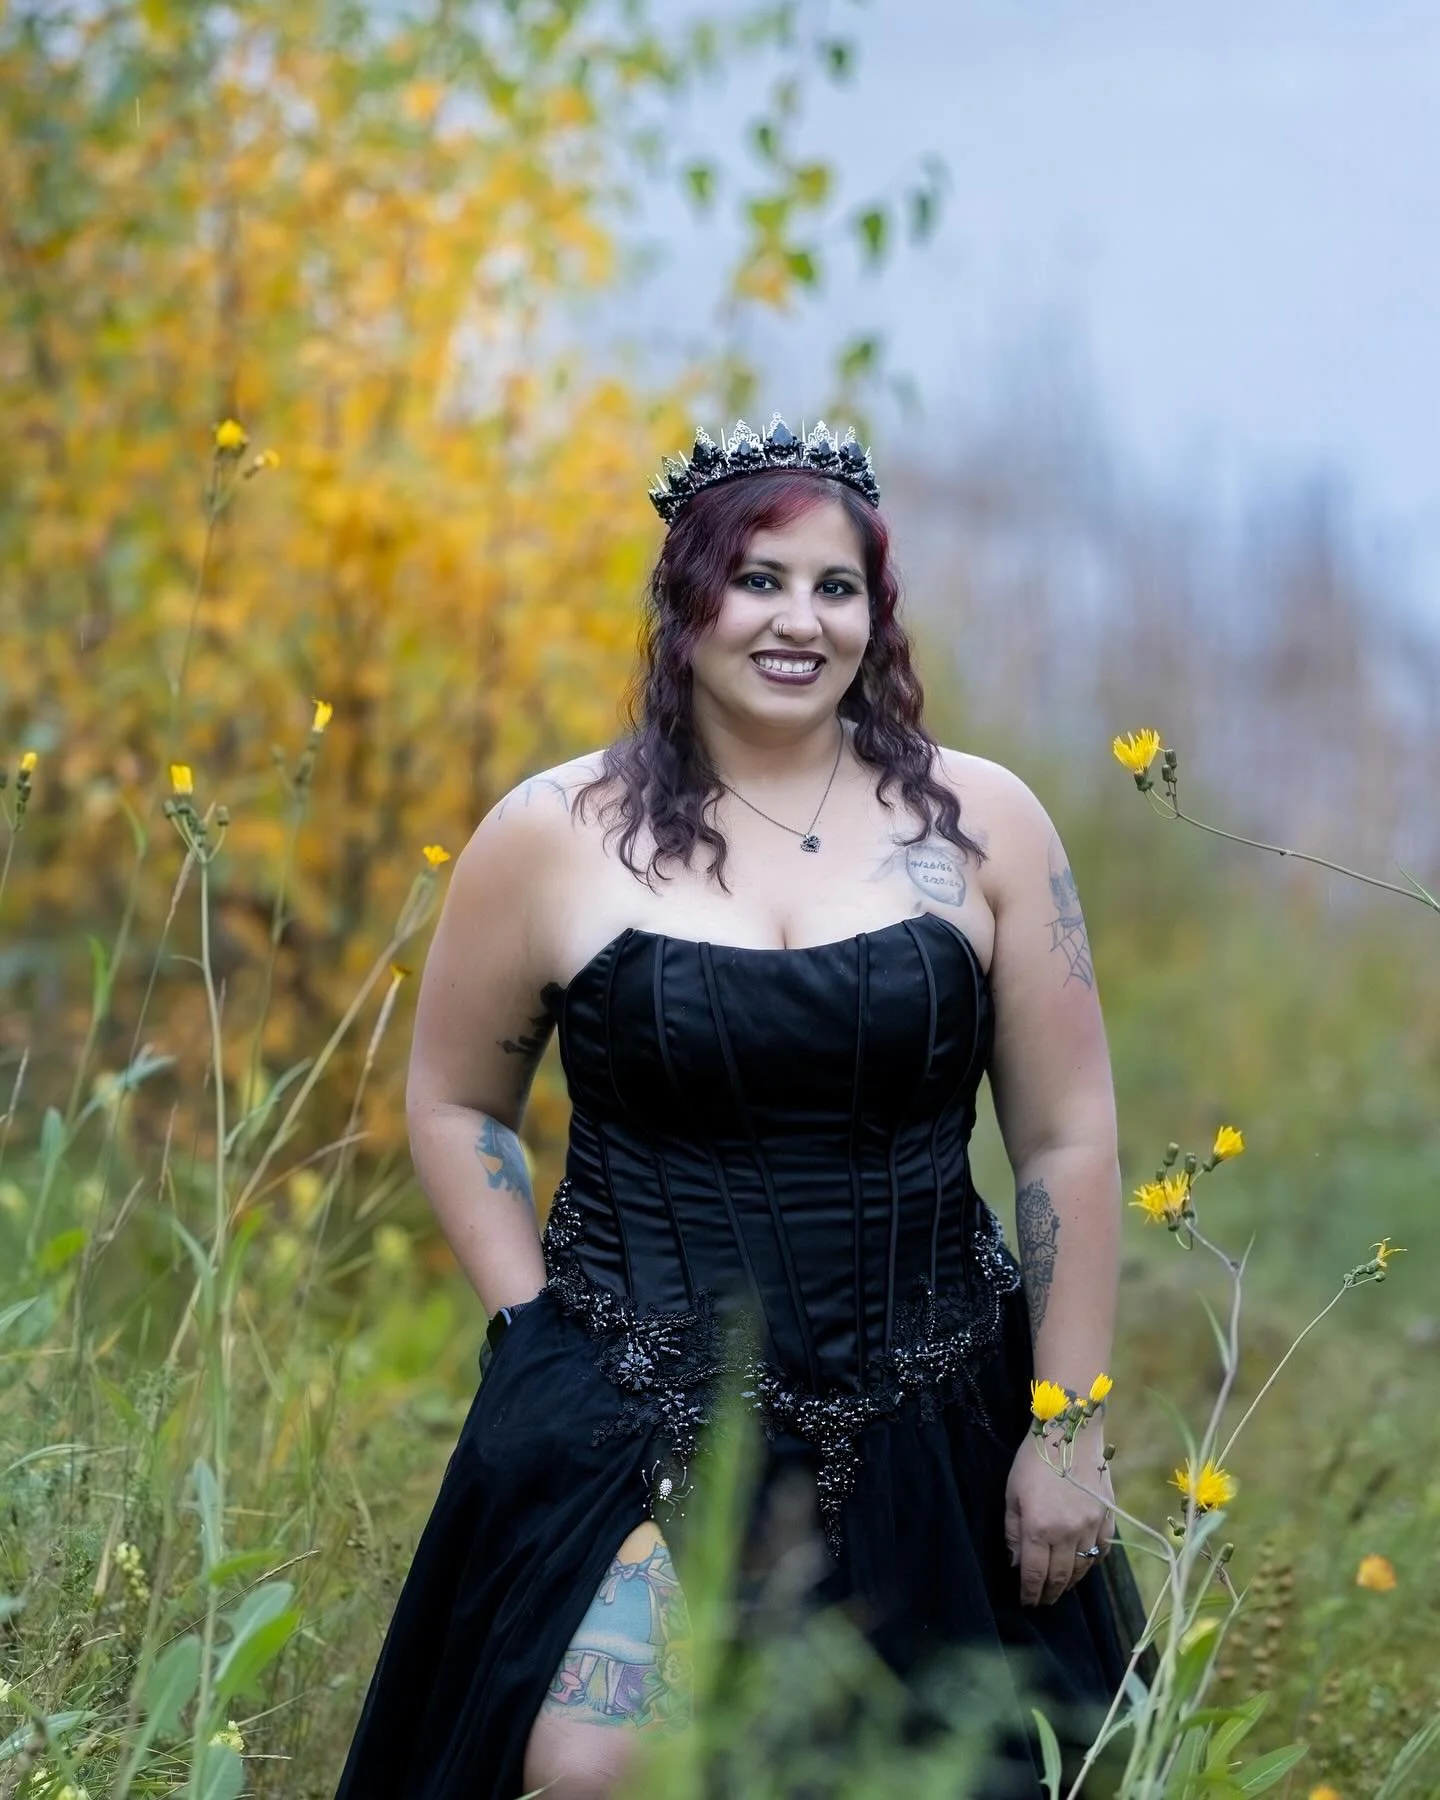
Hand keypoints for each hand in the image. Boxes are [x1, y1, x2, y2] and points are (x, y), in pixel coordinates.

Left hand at [1004, 1435, 1115, 1607]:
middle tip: (1043, 1601)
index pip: (1035, 1574)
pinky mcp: (1108, 1517)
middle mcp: (1068, 1534)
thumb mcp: (1012, 1494)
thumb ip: (1013, 1532)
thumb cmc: (1033, 1461)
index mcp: (1040, 1528)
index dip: (1030, 1592)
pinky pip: (1103, 1550)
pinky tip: (1085, 1566)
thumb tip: (1017, 1564)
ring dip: (1071, 1582)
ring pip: (1083, 1568)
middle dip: (1050, 1593)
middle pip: (1061, 1576)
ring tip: (1061, 1588)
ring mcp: (1092, 1526)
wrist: (1071, 1432)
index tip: (1026, 1602)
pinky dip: (1094, 1563)